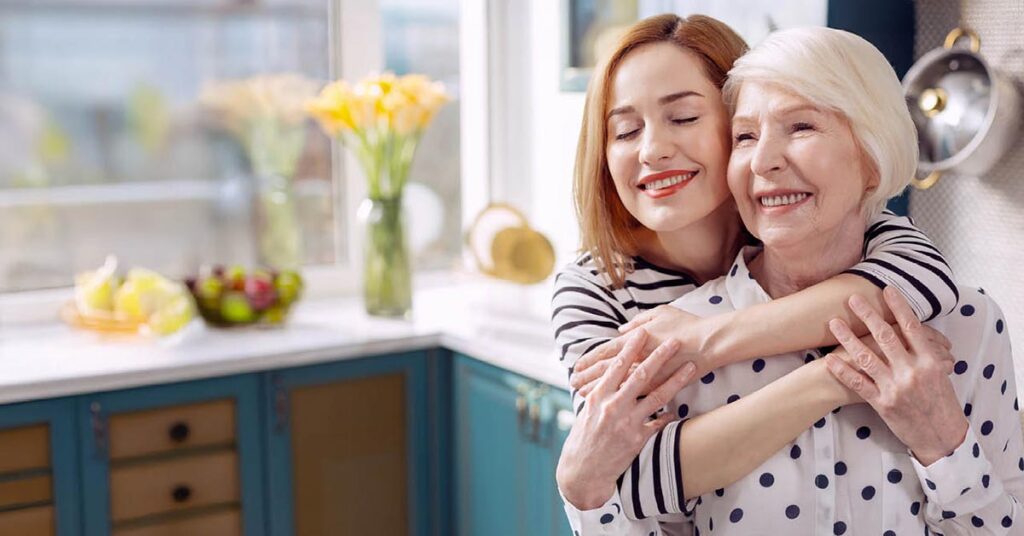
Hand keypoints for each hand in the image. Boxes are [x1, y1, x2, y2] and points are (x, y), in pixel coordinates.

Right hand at [556, 329, 697, 509]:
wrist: (583, 472)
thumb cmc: (582, 439)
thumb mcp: (585, 411)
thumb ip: (598, 392)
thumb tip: (607, 374)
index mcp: (597, 396)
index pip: (616, 366)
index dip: (631, 348)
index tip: (642, 332)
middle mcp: (613, 406)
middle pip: (640, 375)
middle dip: (659, 356)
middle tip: (675, 341)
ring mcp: (627, 423)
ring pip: (657, 396)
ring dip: (677, 380)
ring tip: (692, 367)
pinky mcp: (637, 439)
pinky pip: (659, 423)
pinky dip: (669, 414)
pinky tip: (679, 408)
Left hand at [570, 305, 707, 392]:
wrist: (711, 342)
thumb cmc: (687, 324)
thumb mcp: (661, 313)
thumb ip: (640, 321)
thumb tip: (622, 330)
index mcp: (636, 339)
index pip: (607, 352)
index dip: (590, 359)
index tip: (577, 365)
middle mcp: (637, 358)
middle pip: (606, 370)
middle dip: (588, 376)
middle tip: (573, 381)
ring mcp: (647, 374)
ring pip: (617, 384)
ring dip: (598, 388)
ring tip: (582, 393)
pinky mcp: (658, 386)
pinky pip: (635, 395)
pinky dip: (620, 398)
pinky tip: (612, 403)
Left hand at [825, 287, 967, 465]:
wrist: (942, 438)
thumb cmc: (942, 404)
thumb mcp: (942, 376)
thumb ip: (928, 354)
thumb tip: (916, 332)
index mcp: (930, 362)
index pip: (912, 327)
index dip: (899, 307)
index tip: (887, 290)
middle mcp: (912, 372)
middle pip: (886, 337)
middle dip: (868, 315)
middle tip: (853, 298)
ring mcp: (895, 388)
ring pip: (867, 357)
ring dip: (848, 338)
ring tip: (834, 323)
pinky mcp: (882, 403)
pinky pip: (858, 384)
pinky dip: (842, 371)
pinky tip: (828, 359)